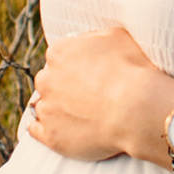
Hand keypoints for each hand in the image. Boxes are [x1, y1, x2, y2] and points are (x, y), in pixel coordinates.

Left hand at [26, 25, 173, 166]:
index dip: (74, 67)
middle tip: (86, 96)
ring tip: (81, 116)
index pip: (58, 58)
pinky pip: (36, 131)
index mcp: (59, 53)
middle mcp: (46, 79)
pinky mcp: (51, 136)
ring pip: (43, 106)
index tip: (88, 75)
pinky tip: (59, 130)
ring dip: (56, 109)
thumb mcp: (118, 37)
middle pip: (48, 82)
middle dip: (62, 87)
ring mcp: (47, 109)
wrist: (137, 110)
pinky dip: (46, 130)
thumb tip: (90, 41)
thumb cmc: (132, 71)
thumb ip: (95, 37)